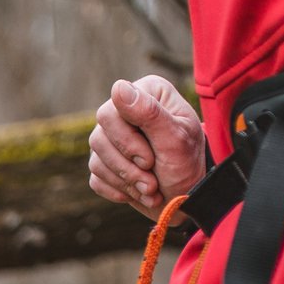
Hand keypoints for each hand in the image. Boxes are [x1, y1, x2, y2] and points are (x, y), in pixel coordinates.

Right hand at [89, 77, 206, 217]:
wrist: (187, 196)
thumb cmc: (187, 162)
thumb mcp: (175, 139)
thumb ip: (149, 112)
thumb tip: (117, 87)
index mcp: (145, 94)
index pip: (110, 113)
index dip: (125, 141)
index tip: (149, 161)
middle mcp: (124, 111)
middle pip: (99, 137)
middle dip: (125, 166)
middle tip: (151, 181)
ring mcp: (111, 138)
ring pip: (96, 160)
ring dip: (125, 181)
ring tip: (150, 189)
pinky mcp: (105, 162)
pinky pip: (96, 178)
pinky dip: (119, 190)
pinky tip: (139, 192)